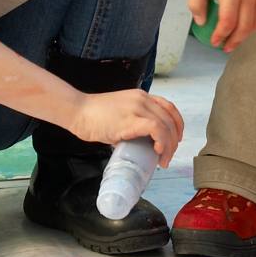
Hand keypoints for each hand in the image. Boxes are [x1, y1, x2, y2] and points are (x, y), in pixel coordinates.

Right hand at [62, 88, 184, 168]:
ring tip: (164, 160)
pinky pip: (155, 129)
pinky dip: (161, 141)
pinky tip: (157, 151)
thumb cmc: (93, 116)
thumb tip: (138, 144)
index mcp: (141, 96)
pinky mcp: (130, 119)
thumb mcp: (119, 115)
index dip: (177, 124)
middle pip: (170, 119)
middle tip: (168, 156)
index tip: (176, 139)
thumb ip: (131, 125)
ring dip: (169, 146)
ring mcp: (137, 108)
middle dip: (174, 140)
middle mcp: (142, 99)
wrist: (77, 111)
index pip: (169, 107)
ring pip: (166, 125)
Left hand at [190, 0, 255, 50]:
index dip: (220, 35)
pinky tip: (247, 27)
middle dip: (234, 41)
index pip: (228, 22)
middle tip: (225, 47)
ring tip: (235, 40)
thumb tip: (202, 23)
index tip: (214, 42)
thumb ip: (196, 3)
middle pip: (244, 27)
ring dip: (246, 35)